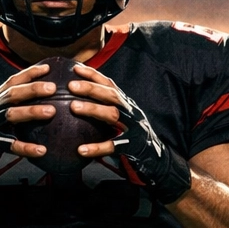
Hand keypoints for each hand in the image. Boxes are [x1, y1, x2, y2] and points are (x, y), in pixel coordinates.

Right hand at [0, 63, 57, 198]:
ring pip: (10, 115)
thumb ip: (11, 107)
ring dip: (31, 111)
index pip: (11, 82)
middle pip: (11, 94)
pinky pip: (9, 145)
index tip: (47, 68)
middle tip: (53, 88)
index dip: (29, 74)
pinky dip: (26, 147)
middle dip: (32, 88)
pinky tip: (41, 150)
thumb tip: (39, 100)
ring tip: (52, 111)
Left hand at [67, 63, 191, 202]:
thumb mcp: (124, 118)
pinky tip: (81, 150)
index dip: (94, 75)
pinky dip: (97, 148)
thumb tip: (81, 98)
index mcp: (127, 104)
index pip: (110, 85)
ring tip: (73, 107)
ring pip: (113, 115)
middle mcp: (131, 113)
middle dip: (91, 88)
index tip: (76, 68)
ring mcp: (133, 129)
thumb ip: (108, 108)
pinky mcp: (132, 147)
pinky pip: (113, 146)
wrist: (157, 158)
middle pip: (111, 96)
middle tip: (71, 85)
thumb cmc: (134, 136)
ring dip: (93, 109)